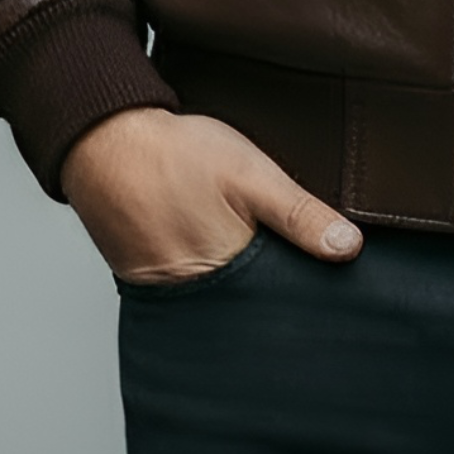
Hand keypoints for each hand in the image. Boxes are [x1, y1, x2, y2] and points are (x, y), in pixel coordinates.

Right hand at [61, 107, 363, 285]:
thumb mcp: (252, 175)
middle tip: (295, 283)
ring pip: (221, 304)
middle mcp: (196, 297)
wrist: (105, 141)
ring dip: (241, 291)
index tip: (333, 296)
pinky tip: (218, 254)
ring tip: (258, 267)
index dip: (305, 300)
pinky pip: (190, 290)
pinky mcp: (149, 280)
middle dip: (274, 301)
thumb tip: (348, 249)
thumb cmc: (177, 155)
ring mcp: (168, 292)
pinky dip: (208, 279)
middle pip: (250, 311)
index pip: (279, 307)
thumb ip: (299, 214)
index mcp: (228, 276)